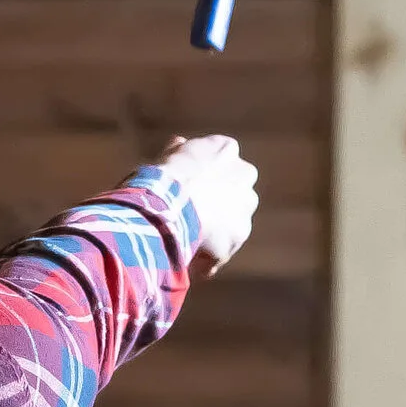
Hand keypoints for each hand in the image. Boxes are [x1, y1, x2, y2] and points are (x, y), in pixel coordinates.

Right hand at [157, 135, 259, 273]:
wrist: (167, 203)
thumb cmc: (160, 177)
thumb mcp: (167, 157)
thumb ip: (178, 151)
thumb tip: (179, 143)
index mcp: (225, 148)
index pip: (221, 161)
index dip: (205, 177)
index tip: (188, 188)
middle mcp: (244, 173)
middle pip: (234, 192)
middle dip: (218, 205)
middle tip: (190, 217)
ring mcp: (245, 205)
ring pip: (231, 224)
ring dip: (214, 234)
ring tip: (184, 244)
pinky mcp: (239, 234)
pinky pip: (220, 252)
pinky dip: (207, 260)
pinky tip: (185, 263)